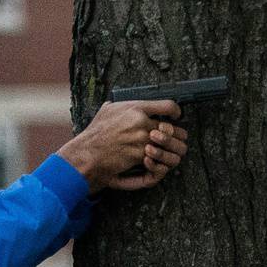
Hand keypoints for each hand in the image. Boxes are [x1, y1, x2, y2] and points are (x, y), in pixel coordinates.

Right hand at [57, 100, 189, 191]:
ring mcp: (142, 140)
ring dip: (173, 151)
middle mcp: (142, 123)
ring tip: (171, 153)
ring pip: (170, 147)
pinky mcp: (140, 156)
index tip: (177, 116)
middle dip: (178, 136)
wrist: (88, 153)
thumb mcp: (108, 110)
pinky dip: (162, 163)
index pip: (168, 106)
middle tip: (177, 139)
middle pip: (174, 129)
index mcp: (136, 108)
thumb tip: (127, 103)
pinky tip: (159, 162)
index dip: (177, 112)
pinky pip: (160, 160)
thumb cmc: (96, 133)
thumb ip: (122, 105)